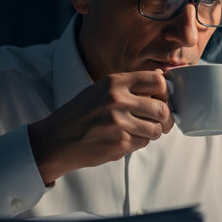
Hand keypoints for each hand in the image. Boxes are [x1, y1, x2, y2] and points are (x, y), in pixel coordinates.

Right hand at [28, 70, 173, 183]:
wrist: (55, 140)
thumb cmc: (81, 114)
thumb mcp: (101, 89)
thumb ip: (131, 85)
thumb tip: (162, 78)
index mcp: (114, 82)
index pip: (158, 82)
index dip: (166, 93)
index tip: (164, 100)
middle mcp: (117, 100)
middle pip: (162, 108)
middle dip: (166, 118)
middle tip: (162, 122)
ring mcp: (118, 123)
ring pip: (156, 129)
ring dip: (154, 132)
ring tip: (142, 131)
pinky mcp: (119, 144)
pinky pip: (143, 143)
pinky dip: (140, 142)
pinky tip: (126, 139)